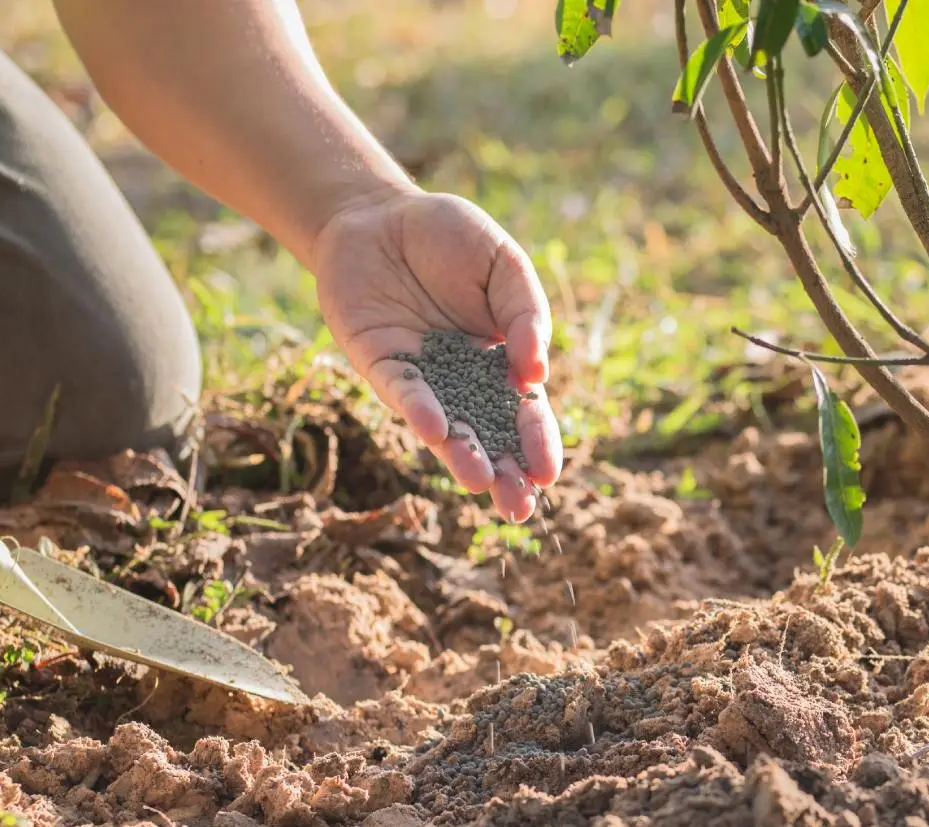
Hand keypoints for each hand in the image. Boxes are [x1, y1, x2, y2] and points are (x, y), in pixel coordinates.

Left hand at [312, 190, 560, 521]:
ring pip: (446, 428)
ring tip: (479, 483)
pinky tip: (435, 429)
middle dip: (505, 474)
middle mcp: (463, 381)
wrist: (380, 215)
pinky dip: (420, 410)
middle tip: (518, 508)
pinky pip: (404, 393)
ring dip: (463, 457)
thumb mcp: (505, 265)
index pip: (526, 414)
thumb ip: (526, 313)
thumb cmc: (451, 238)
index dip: (538, 443)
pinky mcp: (382, 365)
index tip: (548, 473)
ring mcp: (423, 378)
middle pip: (490, 437)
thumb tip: (535, 371)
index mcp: (502, 363)